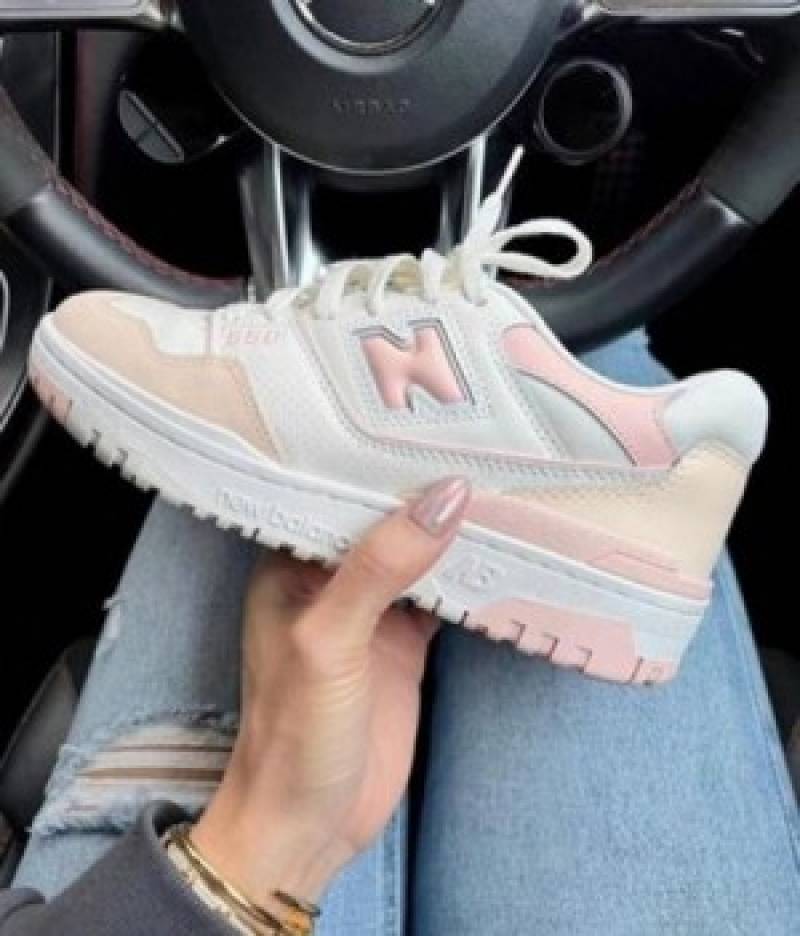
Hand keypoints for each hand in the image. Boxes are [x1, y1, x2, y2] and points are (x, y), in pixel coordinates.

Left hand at [192, 477, 470, 907]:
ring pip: (420, 556)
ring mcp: (373, 613)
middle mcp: (332, 580)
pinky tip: (510, 548)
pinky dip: (474, 578)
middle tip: (486, 440)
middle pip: (387, 522)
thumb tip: (446, 495)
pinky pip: (445, 598)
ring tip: (506, 478)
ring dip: (456, 532)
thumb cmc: (296, 732)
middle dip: (428, 492)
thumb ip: (381, 568)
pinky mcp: (405, 645)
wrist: (311, 826)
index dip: (381, 461)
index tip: (434, 421)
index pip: (339, 495)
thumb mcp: (329, 641)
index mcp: (292, 565)